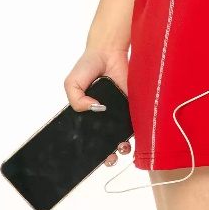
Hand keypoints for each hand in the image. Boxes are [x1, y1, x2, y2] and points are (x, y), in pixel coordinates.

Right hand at [64, 47, 131, 166]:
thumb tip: (94, 108)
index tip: (93, 159)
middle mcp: (103, 115)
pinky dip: (136, 130)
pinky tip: (134, 137)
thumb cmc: (88, 66)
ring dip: (122, 145)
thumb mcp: (72, 83)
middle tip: (110, 158)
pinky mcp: (131, 103)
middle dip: (108, 153)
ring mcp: (118, 110)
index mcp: (87, 113)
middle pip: (106, 140)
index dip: (90, 150)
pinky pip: (134, 119)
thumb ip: (76, 100)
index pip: (88, 137)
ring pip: (121, 133)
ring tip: (122, 149)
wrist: (108, 51)